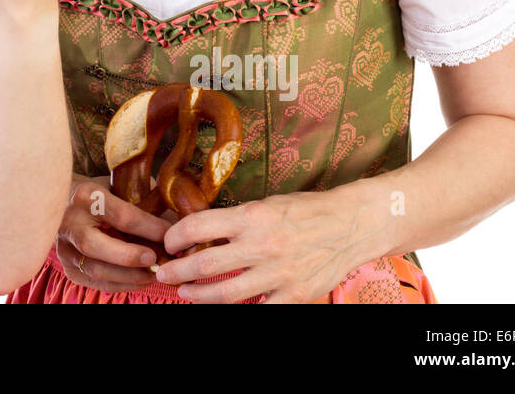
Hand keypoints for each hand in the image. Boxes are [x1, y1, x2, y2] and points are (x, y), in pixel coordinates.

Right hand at [51, 175, 177, 291]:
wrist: (64, 201)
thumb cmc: (102, 193)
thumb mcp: (121, 186)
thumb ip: (144, 201)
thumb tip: (179, 222)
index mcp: (86, 196)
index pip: (120, 216)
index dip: (149, 228)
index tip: (172, 236)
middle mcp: (69, 222)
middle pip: (96, 245)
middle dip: (130, 257)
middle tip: (156, 260)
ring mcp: (64, 247)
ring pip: (96, 270)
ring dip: (130, 276)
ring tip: (155, 273)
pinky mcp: (68, 267)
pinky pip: (95, 283)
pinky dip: (121, 285)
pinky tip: (140, 280)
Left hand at [153, 187, 378, 302]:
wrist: (351, 224)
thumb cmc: (305, 211)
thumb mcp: (266, 205)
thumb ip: (236, 221)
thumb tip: (201, 234)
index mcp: (251, 217)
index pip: (198, 227)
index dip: (176, 237)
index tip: (168, 243)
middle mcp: (262, 246)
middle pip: (205, 265)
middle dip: (177, 272)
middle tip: (164, 275)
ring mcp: (279, 274)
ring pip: (226, 294)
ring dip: (199, 296)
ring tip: (186, 293)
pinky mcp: (295, 295)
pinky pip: (260, 310)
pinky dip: (240, 310)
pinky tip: (226, 307)